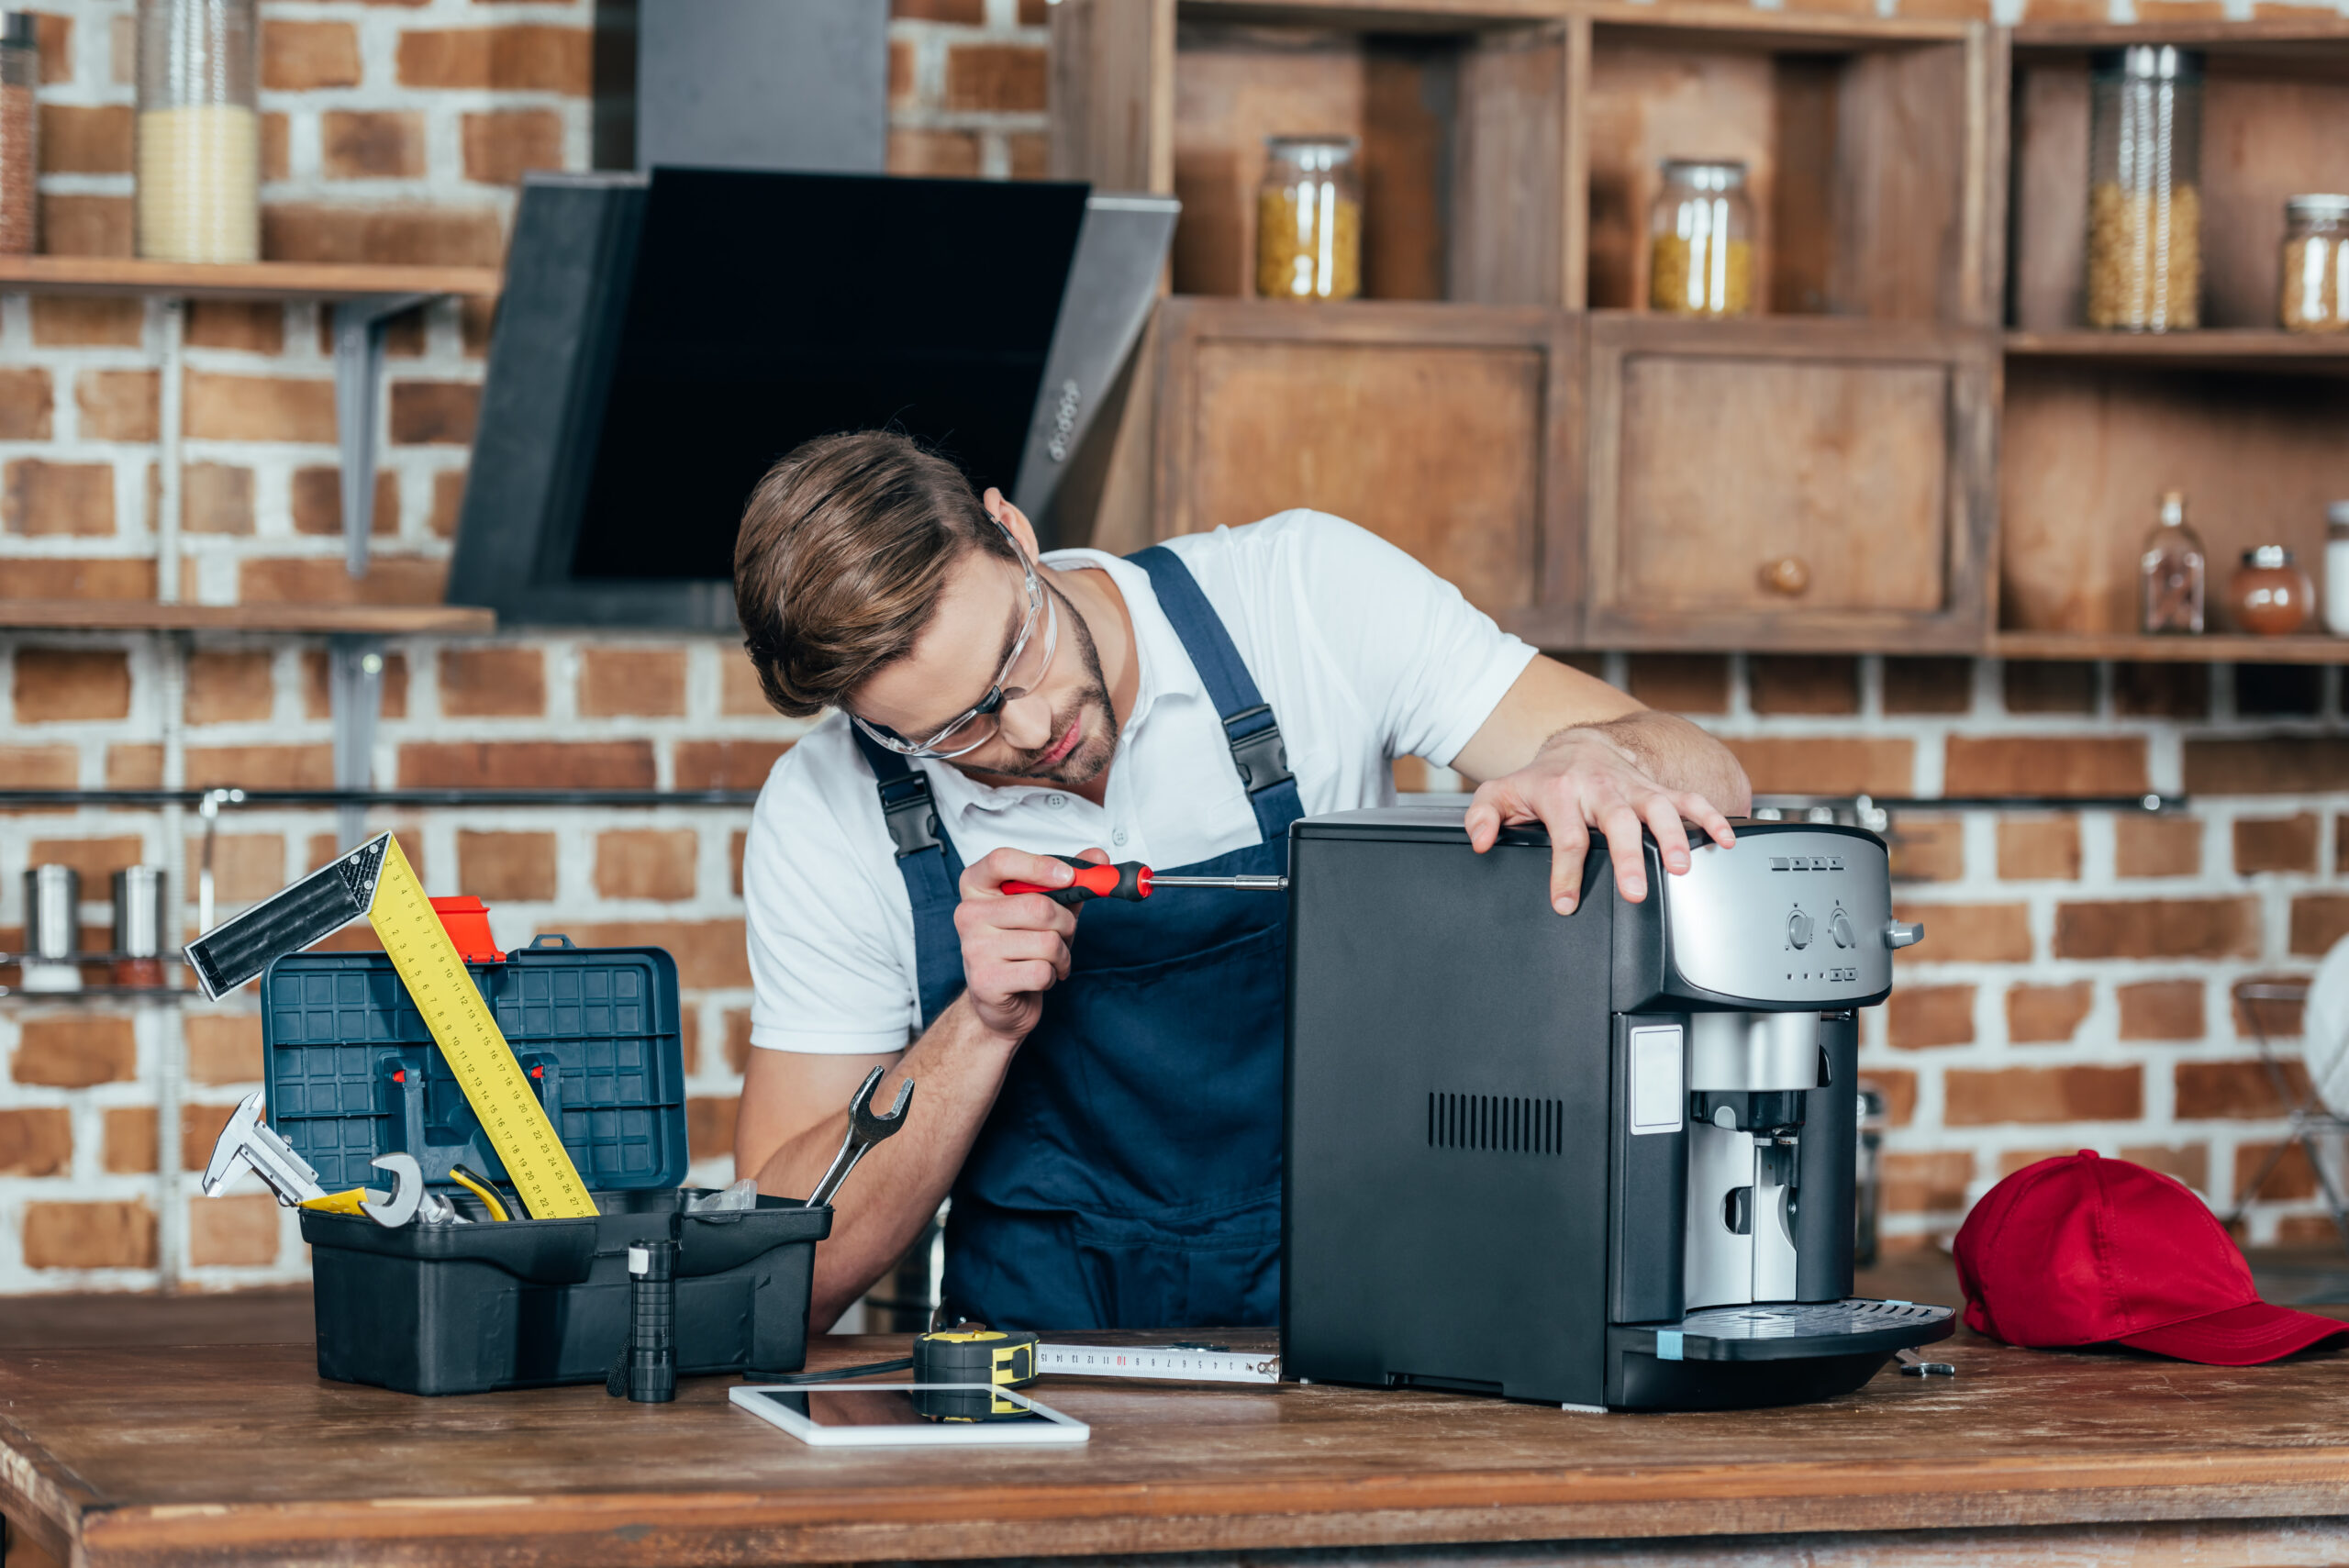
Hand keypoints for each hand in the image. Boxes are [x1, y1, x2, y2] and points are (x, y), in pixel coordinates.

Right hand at [953, 846, 1107, 1039]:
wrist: (1000, 998)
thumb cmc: (1023, 945)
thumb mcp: (1047, 907)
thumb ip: (1070, 881)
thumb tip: (1098, 857)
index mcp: (976, 887)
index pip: (1000, 860)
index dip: (1039, 866)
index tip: (1069, 876)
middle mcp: (968, 914)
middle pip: (1038, 906)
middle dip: (1066, 924)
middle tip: (1063, 934)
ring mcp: (973, 948)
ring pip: (1046, 942)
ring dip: (1061, 955)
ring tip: (1049, 960)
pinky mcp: (985, 981)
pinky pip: (1041, 971)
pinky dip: (1052, 976)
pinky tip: (1038, 978)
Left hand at [1463, 727, 1735, 914]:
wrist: (1579, 746)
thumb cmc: (1542, 779)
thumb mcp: (1501, 793)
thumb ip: (1483, 815)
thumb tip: (1479, 840)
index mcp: (1561, 793)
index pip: (1565, 837)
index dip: (1565, 873)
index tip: (1566, 902)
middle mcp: (1600, 789)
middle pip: (1617, 822)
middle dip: (1628, 857)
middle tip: (1634, 890)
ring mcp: (1633, 789)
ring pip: (1658, 808)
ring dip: (1674, 837)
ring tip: (1682, 867)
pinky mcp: (1658, 789)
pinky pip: (1689, 800)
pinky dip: (1711, 818)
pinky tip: (1725, 841)